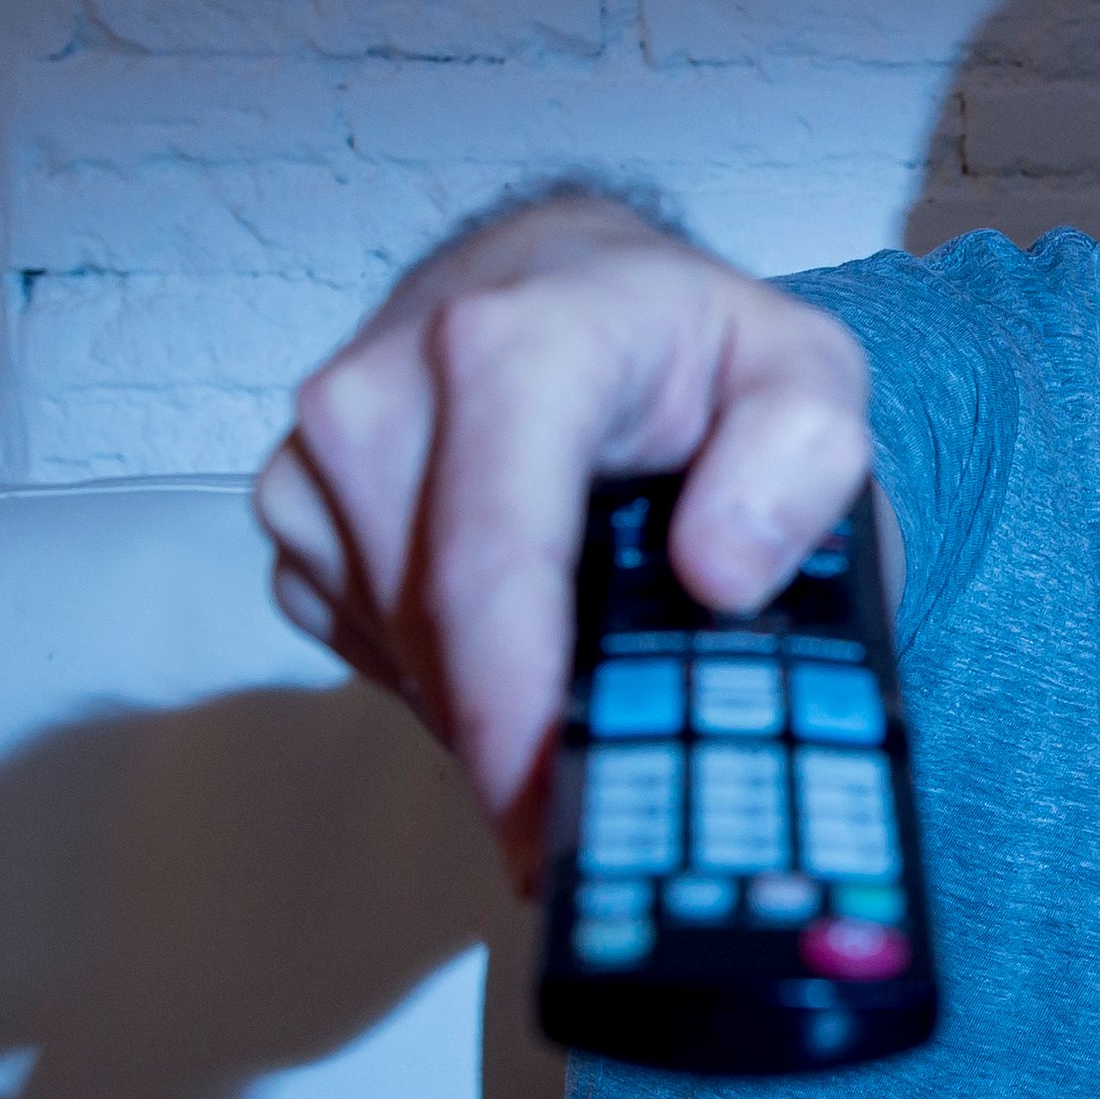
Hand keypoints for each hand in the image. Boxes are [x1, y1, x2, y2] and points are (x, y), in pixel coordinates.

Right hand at [251, 193, 871, 871]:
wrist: (558, 277)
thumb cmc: (676, 335)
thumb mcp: (802, 367)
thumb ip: (805, 454)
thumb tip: (723, 569)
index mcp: (511, 346)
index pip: (491, 561)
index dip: (517, 710)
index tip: (551, 821)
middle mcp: (385, 391)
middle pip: (438, 630)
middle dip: (523, 738)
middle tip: (615, 804)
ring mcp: (319, 454)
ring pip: (401, 650)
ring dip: (491, 699)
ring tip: (586, 670)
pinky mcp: (294, 510)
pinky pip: (365, 641)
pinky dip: (444, 667)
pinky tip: (515, 624)